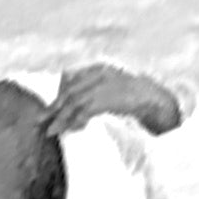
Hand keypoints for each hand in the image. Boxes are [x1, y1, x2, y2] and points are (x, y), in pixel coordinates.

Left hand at [43, 62, 181, 139]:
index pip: (70, 78)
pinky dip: (75, 121)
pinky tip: (71, 129)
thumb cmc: (137, 98)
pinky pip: (86, 111)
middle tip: (41, 119)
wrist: (157, 99)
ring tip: (52, 130)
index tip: (51, 109)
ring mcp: (104, 85)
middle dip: (54, 106)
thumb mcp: (114, 89)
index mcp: (99, 68)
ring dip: (61, 117)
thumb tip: (78, 110)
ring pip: (75, 101)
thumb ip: (96, 94)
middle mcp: (99, 73)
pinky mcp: (108, 98)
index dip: (59, 94)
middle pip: (69, 90)